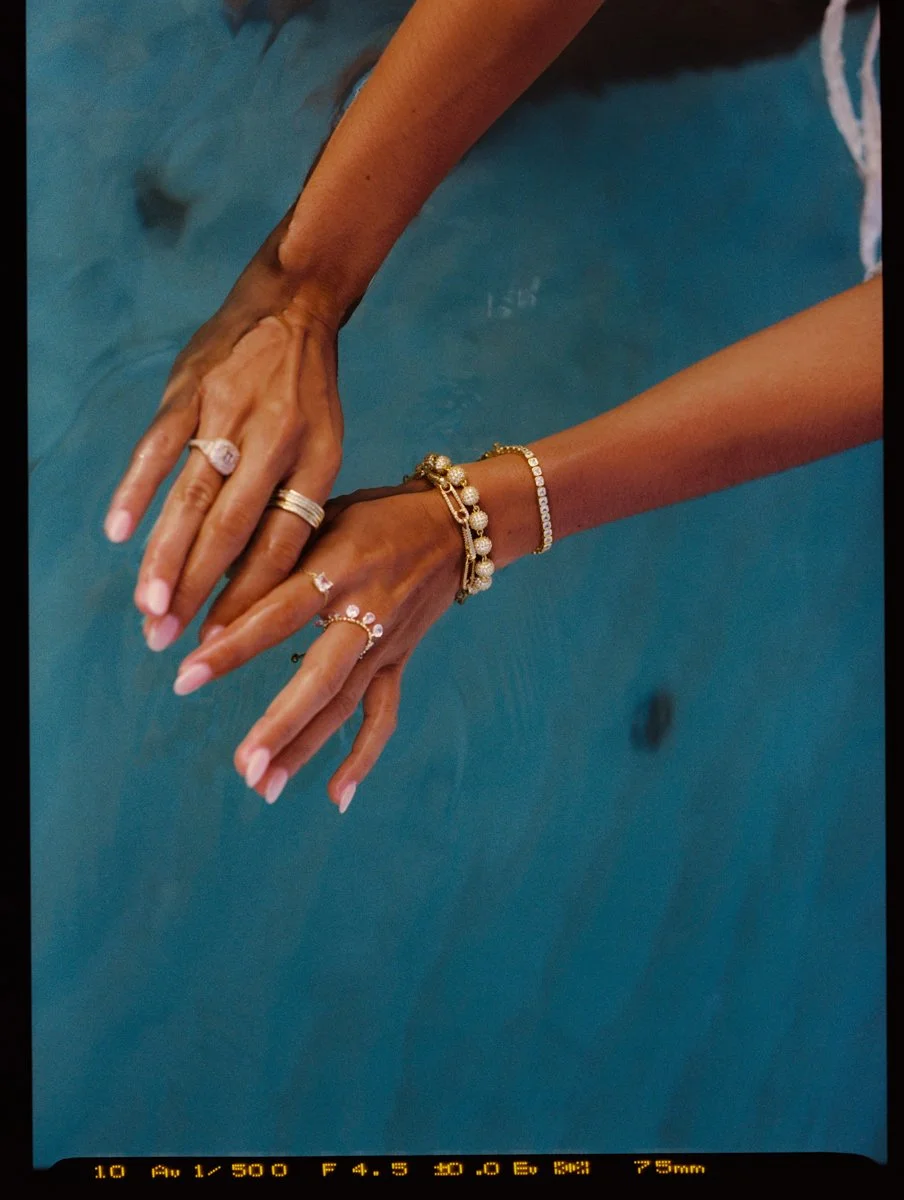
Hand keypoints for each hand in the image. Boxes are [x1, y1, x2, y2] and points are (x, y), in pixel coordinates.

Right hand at [104, 227, 344, 653]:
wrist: (293, 303)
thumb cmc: (309, 393)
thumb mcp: (326, 446)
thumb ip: (293, 502)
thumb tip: (257, 576)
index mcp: (317, 460)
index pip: (282, 543)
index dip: (252, 595)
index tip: (225, 641)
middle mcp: (274, 440)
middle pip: (233, 529)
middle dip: (200, 590)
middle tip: (169, 640)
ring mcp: (228, 413)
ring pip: (192, 496)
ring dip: (167, 555)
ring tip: (149, 606)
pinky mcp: (189, 390)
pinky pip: (158, 446)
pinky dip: (137, 489)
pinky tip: (118, 533)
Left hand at [170, 482, 463, 808]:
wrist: (453, 526)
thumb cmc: (371, 512)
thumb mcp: (323, 512)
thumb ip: (274, 548)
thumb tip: (205, 584)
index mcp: (339, 567)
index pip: (279, 613)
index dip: (234, 646)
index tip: (186, 676)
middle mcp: (366, 611)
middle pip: (321, 677)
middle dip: (280, 723)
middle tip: (242, 763)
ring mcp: (386, 643)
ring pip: (344, 704)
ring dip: (305, 748)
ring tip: (264, 787)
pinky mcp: (398, 660)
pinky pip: (382, 715)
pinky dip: (361, 756)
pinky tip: (335, 797)